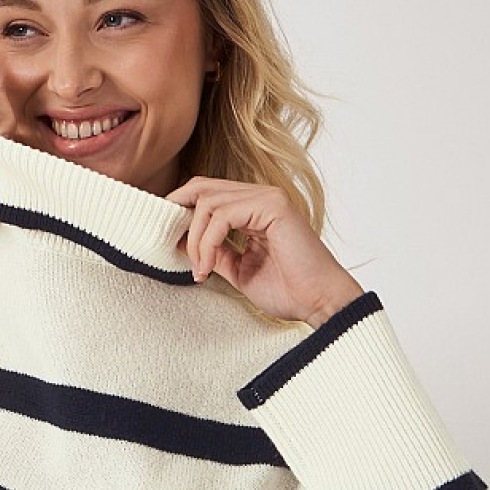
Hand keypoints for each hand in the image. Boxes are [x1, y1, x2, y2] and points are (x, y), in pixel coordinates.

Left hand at [164, 175, 363, 327]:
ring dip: (196, 240)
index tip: (170, 240)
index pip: (206, 193)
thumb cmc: (288, 290)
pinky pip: (222, 216)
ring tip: (200, 270)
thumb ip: (216, 252)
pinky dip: (208, 243)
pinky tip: (208, 268)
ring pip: (207, 202)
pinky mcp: (272, 206)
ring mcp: (268, 197)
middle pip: (201, 187)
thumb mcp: (239, 270)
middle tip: (173, 247)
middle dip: (180, 217)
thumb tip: (182, 242)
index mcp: (253, 207)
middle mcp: (261, 196)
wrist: (319, 302)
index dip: (180, 210)